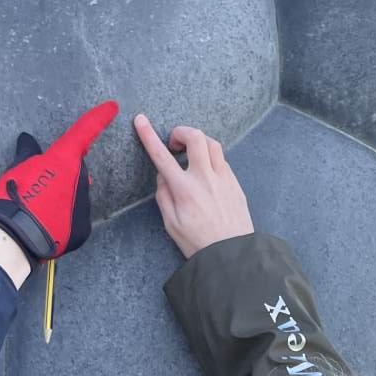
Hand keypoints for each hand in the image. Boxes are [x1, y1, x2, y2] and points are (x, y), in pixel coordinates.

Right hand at [0, 101, 117, 263]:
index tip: (112, 106)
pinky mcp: (83, 227)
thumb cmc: (13, 197)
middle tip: (40, 187)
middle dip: (62, 175)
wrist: (15, 237)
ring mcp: (83, 203)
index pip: (85, 131)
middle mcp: (79, 178)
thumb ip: (28, 152)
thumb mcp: (17, 168)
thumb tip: (27, 139)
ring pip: (75, 194)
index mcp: (63, 158)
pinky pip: (75, 217)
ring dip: (62, 197)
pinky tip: (47, 223)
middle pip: (75, 170)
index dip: (99, 117)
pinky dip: (63, 219)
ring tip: (40, 208)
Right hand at [134, 116, 253, 258]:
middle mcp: (205, 178)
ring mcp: (224, 178)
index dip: (148, 135)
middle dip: (181, 131)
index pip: (161, 155)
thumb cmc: (199, 243)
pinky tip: (205, 173)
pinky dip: (210, 159)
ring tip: (190, 156)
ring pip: (212, 144)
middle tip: (173, 143)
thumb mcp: (171, 225)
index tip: (140, 120)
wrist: (232, 254)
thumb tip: (162, 177)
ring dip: (198, 143)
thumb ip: (163, 197)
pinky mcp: (235, 183)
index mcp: (184, 190)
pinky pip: (222, 160)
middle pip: (196, 136)